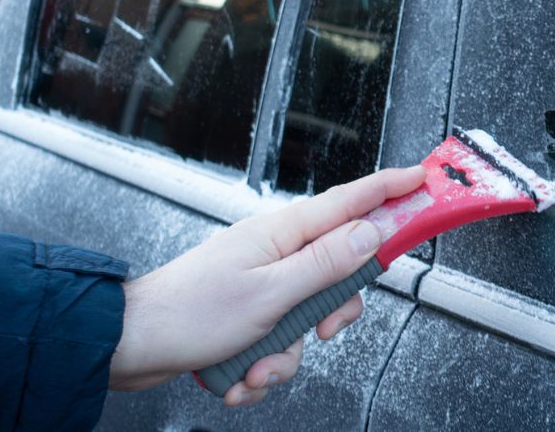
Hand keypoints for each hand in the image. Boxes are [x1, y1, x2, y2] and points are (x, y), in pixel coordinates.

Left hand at [108, 165, 425, 405]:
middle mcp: (277, 252)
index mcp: (284, 233)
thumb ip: (327, 264)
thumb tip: (370, 234)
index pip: (352, 200)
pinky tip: (239, 374)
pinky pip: (282, 342)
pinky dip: (264, 366)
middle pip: (340, 272)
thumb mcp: (272, 292)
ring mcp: (265, 283)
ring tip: (255, 366)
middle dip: (332, 315)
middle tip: (320, 330)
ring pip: (311, 317)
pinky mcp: (252, 313)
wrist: (131, 345)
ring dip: (287, 354)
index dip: (391, 188)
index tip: (423, 180)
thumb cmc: (188, 313)